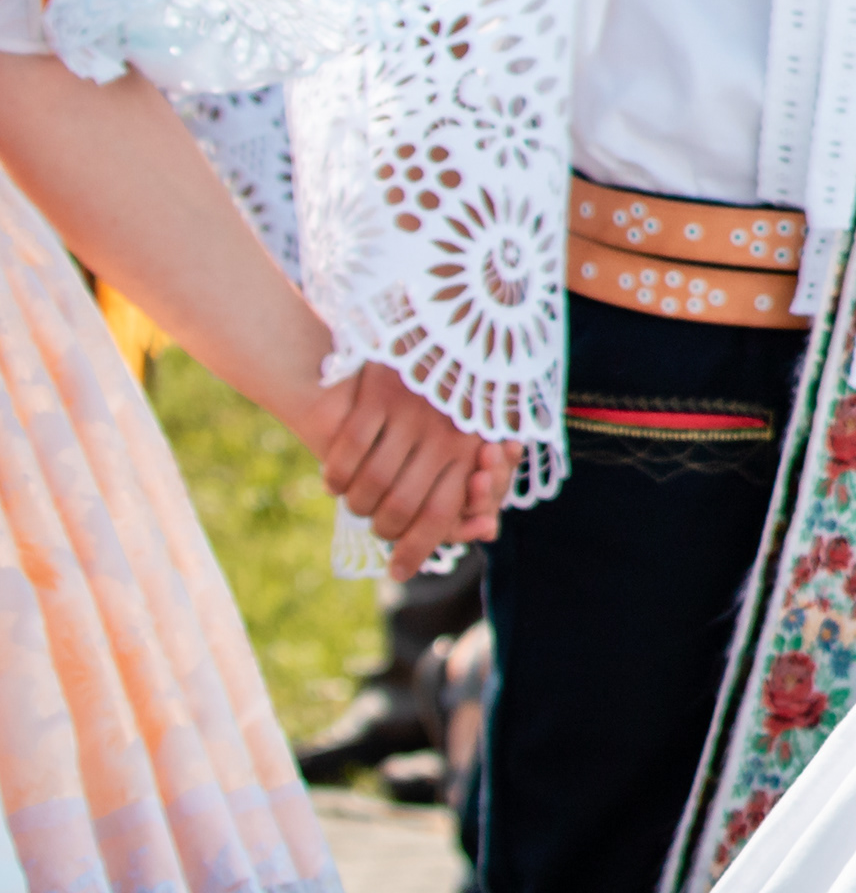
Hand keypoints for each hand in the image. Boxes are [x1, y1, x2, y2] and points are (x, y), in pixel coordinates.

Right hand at [308, 364, 516, 575]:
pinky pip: (347, 450)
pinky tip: (333, 480)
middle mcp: (443, 435)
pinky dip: (335, 474)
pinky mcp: (377, 395)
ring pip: (370, 484)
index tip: (397, 572)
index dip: (418, 550)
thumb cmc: (464, 388)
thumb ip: (478, 478)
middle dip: (383, 530)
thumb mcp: (481, 430)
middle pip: (401, 507)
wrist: (452, 320)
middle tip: (375, 529)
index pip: (442, 514)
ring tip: (355, 503)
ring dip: (356, 504)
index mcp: (471, 446)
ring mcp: (409, 415)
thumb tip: (486, 531)